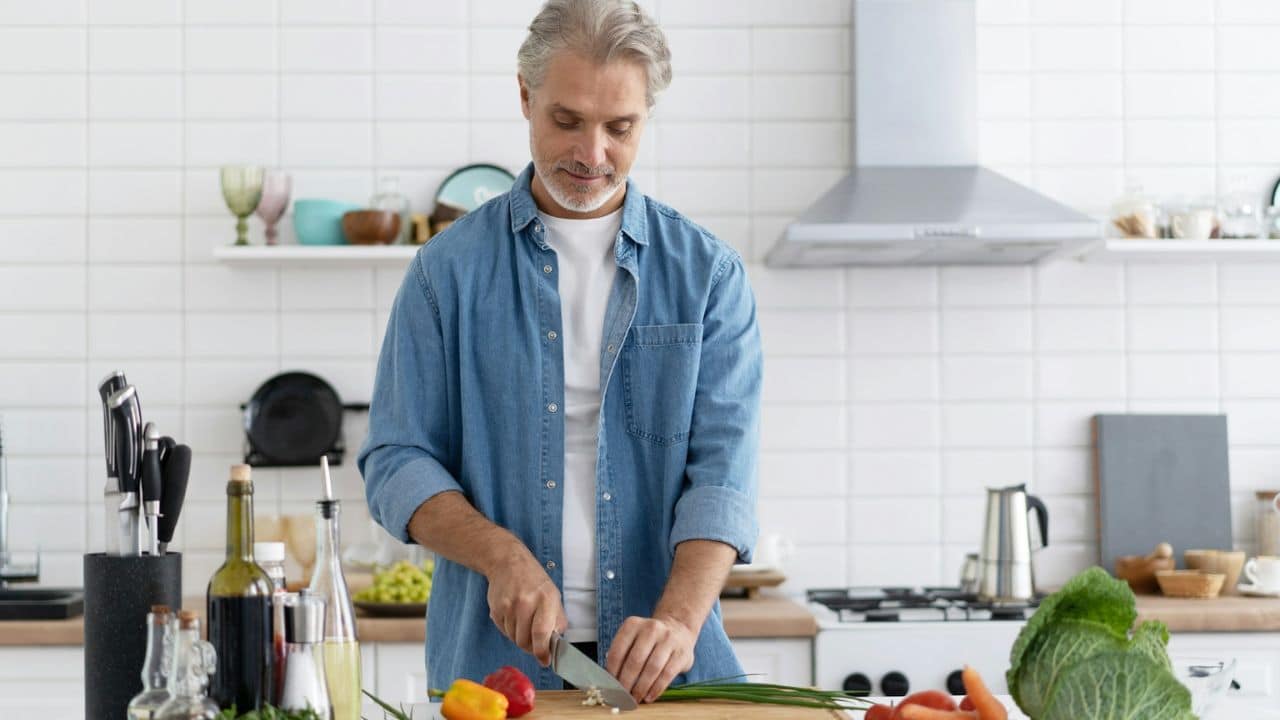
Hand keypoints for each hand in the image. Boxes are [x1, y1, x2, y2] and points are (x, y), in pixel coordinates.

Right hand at [484, 551, 567, 665]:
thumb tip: (557, 643)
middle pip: (525, 641)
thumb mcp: (553, 595)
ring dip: (520, 637)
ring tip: (524, 622)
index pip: (542, 633)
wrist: (508, 563)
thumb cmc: (534, 580)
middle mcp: (526, 603)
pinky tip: (514, 616)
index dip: (543, 652)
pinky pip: (503, 631)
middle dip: (531, 647)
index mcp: (545, 599)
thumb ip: (557, 619)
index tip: (545, 661)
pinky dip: (510, 630)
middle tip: (535, 643)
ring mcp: (509, 606)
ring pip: (513, 638)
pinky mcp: (496, 609)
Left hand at [606, 615, 695, 702]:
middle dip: (626, 682)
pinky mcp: (681, 653)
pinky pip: (666, 675)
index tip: (611, 685)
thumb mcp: (633, 639)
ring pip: (652, 668)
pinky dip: (655, 689)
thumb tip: (610, 680)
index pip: (618, 651)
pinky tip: (648, 697)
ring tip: (635, 698)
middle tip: (622, 696)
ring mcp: (668, 639)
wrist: (678, 630)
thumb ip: (622, 654)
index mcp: (633, 624)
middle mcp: (651, 628)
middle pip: (635, 661)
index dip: (613, 671)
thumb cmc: (649, 640)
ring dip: (641, 688)